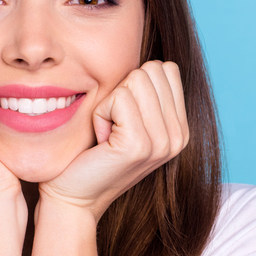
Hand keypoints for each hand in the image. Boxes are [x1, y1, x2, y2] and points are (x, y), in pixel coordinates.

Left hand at [38, 61, 188, 222]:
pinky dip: (100, 114)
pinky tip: (101, 140)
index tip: (122, 118)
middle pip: (150, 70)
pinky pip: (118, 99)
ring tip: (107, 135)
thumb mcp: (127, 119)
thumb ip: (145, 93)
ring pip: (134, 81)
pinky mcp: (140, 145)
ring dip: (109, 104)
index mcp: (181, 128)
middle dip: (121, 92)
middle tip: (112, 127)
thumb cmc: (92, 154)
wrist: (74, 196)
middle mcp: (179, 136)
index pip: (166, 68)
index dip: (134, 85)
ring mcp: (163, 142)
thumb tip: (151, 58)